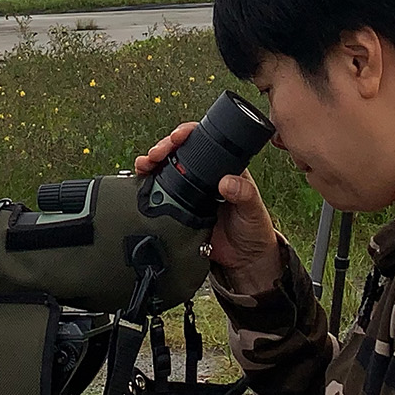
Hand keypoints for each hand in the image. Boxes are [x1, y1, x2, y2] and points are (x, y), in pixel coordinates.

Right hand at [134, 122, 282, 290]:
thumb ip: (244, 194)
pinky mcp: (178, 211)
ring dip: (152, 164)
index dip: (188, 135)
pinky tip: (141, 184)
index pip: (203, 142)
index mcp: (224, 169)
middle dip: (164, 148)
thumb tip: (226, 182)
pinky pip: (160, 195)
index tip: (177, 137)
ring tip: (144, 165)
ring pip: (166, 171)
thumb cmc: (253, 229)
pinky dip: (148, 187)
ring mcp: (190, 193)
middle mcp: (205, 177)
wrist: (244, 259)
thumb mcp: (253, 209)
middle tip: (156, 153)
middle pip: (179, 153)